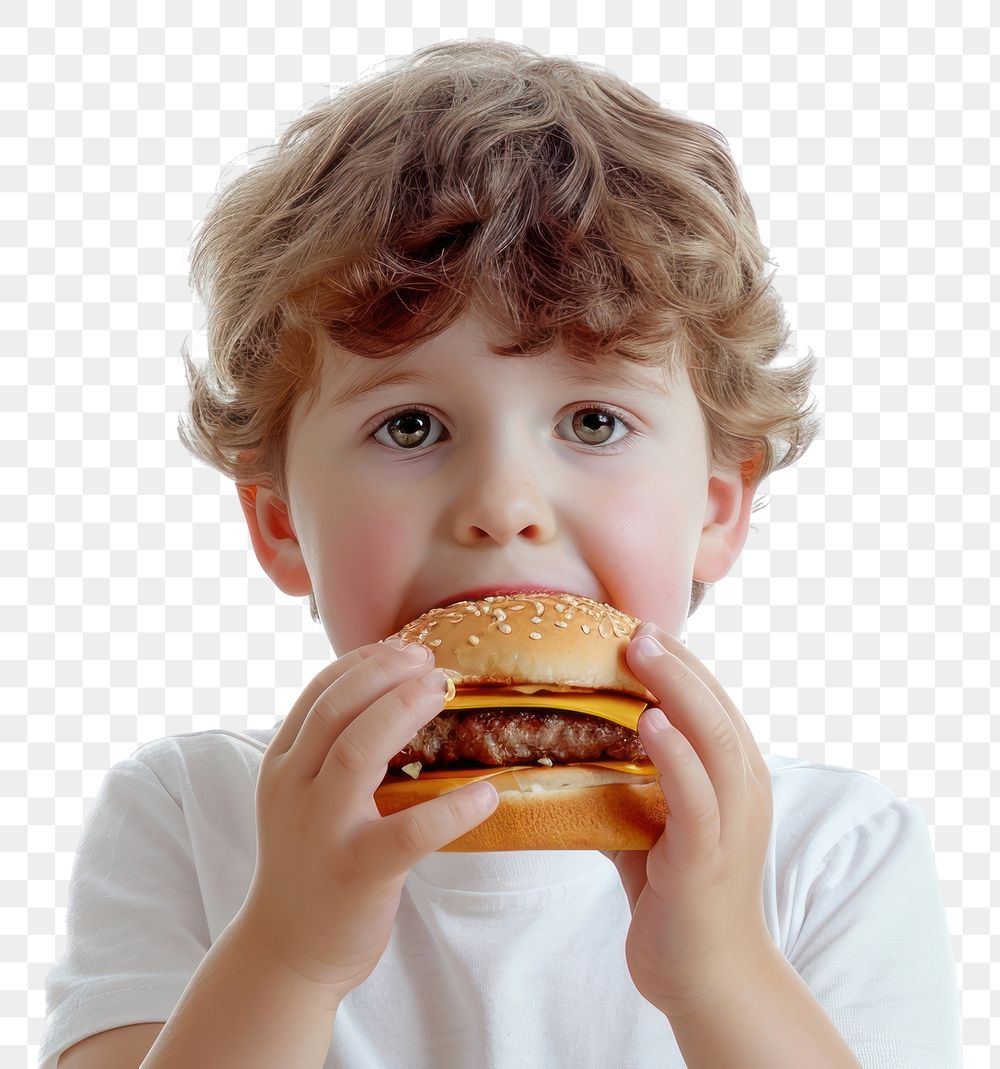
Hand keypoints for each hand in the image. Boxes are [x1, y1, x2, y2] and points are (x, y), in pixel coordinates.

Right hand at [240, 639, 499, 1009]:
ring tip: (443, 690)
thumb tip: (395, 695)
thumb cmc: (310, 863)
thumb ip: (330, 751)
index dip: (363, 662)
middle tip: (429, 660)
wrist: (286, 953)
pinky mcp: (356, 871)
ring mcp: (321, 830)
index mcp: (282, 764)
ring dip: (402, 710)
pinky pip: (408, 833)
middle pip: (335, 710)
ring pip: (357, 751)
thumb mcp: (303, 797)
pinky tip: (486, 793)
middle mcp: (293, 789)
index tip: (403, 647)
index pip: (318, 693)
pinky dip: (451, 809)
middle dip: (384, 674)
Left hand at [601, 622, 775, 1018]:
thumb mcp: (652, 823)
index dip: (680, 662)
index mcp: (734, 777)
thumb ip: (626, 781)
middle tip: (636, 627)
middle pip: (717, 708)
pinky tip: (651, 722)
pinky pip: (697, 796)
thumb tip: (568, 746)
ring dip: (678, 690)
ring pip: (716, 740)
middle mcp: (744, 790)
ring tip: (642, 652)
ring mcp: (732, 823)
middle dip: (677, 662)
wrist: (708, 975)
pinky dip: (676, 755)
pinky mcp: (709, 858)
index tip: (639, 628)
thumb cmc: (678, 893)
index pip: (712, 702)